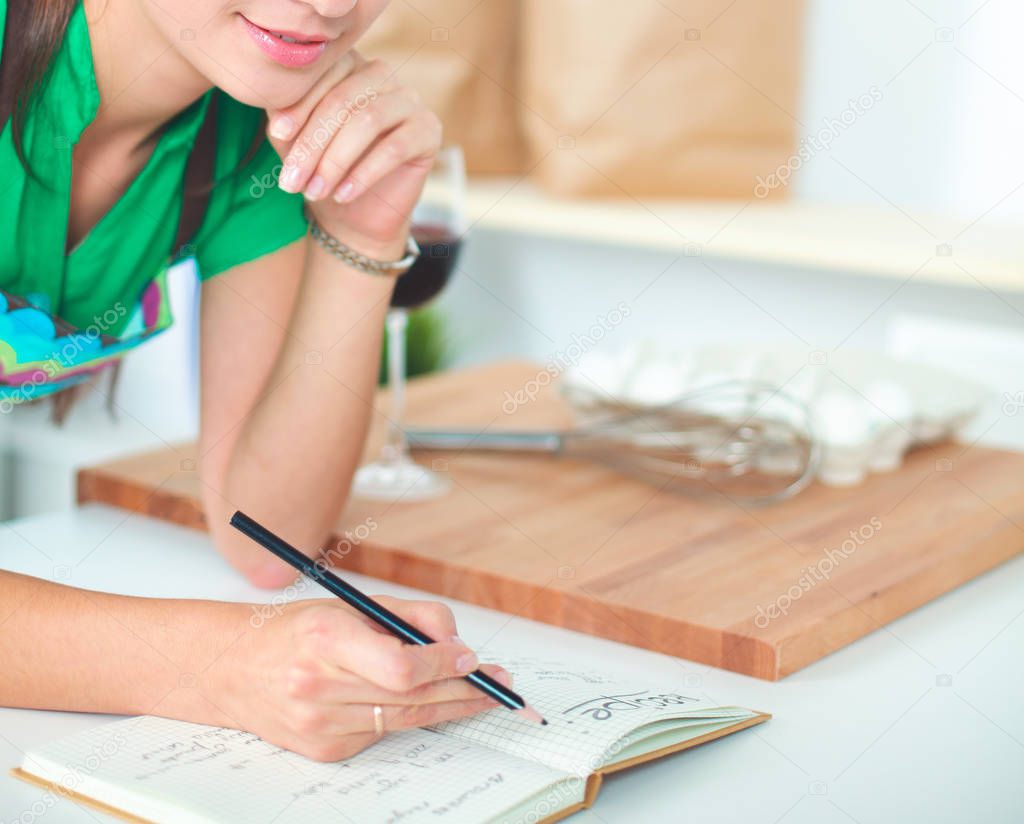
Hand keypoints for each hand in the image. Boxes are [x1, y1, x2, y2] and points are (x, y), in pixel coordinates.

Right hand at [210, 595, 508, 761]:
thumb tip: (457, 645)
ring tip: (479, 694)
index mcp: (325, 640)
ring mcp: (320, 725)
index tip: (472, 659)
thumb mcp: (352, 604)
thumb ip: (409, 616)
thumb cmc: (297, 630)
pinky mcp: (324, 749)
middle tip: (498, 685)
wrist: (234, 670)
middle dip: (464, 691)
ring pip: (405, 720)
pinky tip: (420, 701)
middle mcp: (318, 686)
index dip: (444, 665)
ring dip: (448, 707)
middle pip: (412, 699)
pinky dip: (406, 715)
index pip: (402, 667)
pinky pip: (383, 733)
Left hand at [265, 51, 442, 256]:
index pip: (323, 75)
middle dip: (313, 143)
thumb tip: (277, 114)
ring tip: (314, 192)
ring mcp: (409, 99)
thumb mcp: (296, 145)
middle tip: (291, 180)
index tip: (278, 134)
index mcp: (347, 65)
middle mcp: (381, 73)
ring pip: (368, 121)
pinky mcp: (429, 130)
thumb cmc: (323, 171)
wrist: (357, 215)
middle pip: (344, 99)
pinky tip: (343, 195)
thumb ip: (286, 122)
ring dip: (335, 161)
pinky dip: (364, 174)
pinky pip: (395, 148)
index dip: (300, 104)